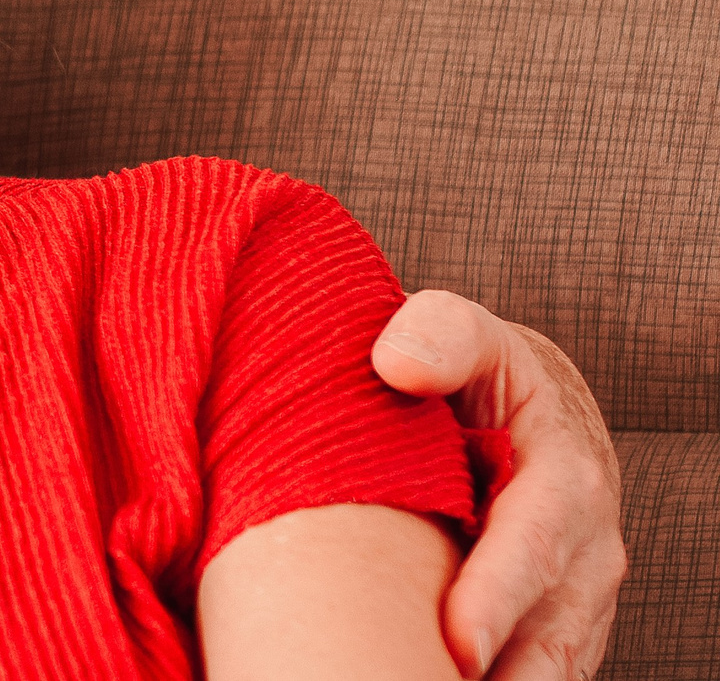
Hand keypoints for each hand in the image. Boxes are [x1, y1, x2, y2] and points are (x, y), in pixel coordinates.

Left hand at [372, 290, 625, 678]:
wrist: (529, 408)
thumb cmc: (482, 371)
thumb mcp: (466, 333)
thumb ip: (439, 335)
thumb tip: (395, 364)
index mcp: (563, 480)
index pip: (530, 551)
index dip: (494, 602)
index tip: (456, 648)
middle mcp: (583, 554)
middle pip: (544, 638)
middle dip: (497, 676)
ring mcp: (573, 603)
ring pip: (544, 673)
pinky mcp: (551, 634)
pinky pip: (532, 679)